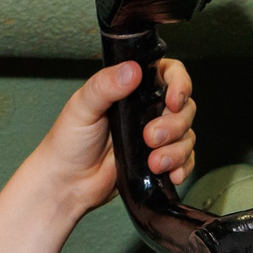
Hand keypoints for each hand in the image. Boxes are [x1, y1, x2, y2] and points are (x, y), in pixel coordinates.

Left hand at [22, 58, 195, 220]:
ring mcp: (154, 137)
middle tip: (151, 137)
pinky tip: (172, 174)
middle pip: (184, 108)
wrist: (66, 183)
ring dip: (177, 150)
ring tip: (154, 163)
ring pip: (186, 135)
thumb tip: (131, 70)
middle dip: (174, 124)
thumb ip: (105, 86)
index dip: (180, 84)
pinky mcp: (157, 161)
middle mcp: (147, 111)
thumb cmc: (68, 142)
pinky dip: (183, 167)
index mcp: (131, 90)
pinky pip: (184, 161)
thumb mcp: (82, 107)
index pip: (169, 74)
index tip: (174, 100)